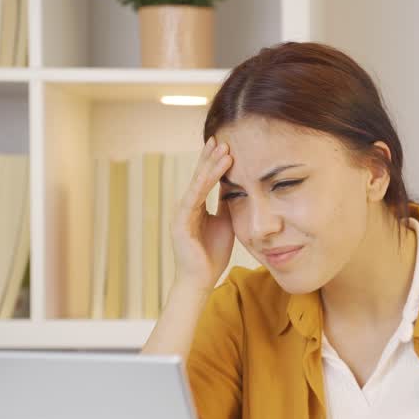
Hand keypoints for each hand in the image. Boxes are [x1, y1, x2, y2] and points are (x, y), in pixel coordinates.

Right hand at [170, 136, 234, 290]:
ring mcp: (182, 213)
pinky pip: (193, 199)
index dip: (214, 162)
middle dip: (210, 157)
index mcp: (196, 206)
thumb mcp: (225, 222)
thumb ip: (226, 205)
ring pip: (197, 184)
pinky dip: (203, 185)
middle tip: (221, 138)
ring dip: (210, 166)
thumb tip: (237, 186)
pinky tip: (212, 172)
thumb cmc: (212, 254)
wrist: (201, 280)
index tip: (225, 145)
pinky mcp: (180, 223)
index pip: (205, 179)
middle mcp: (187, 206)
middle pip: (199, 176)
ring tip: (222, 150)